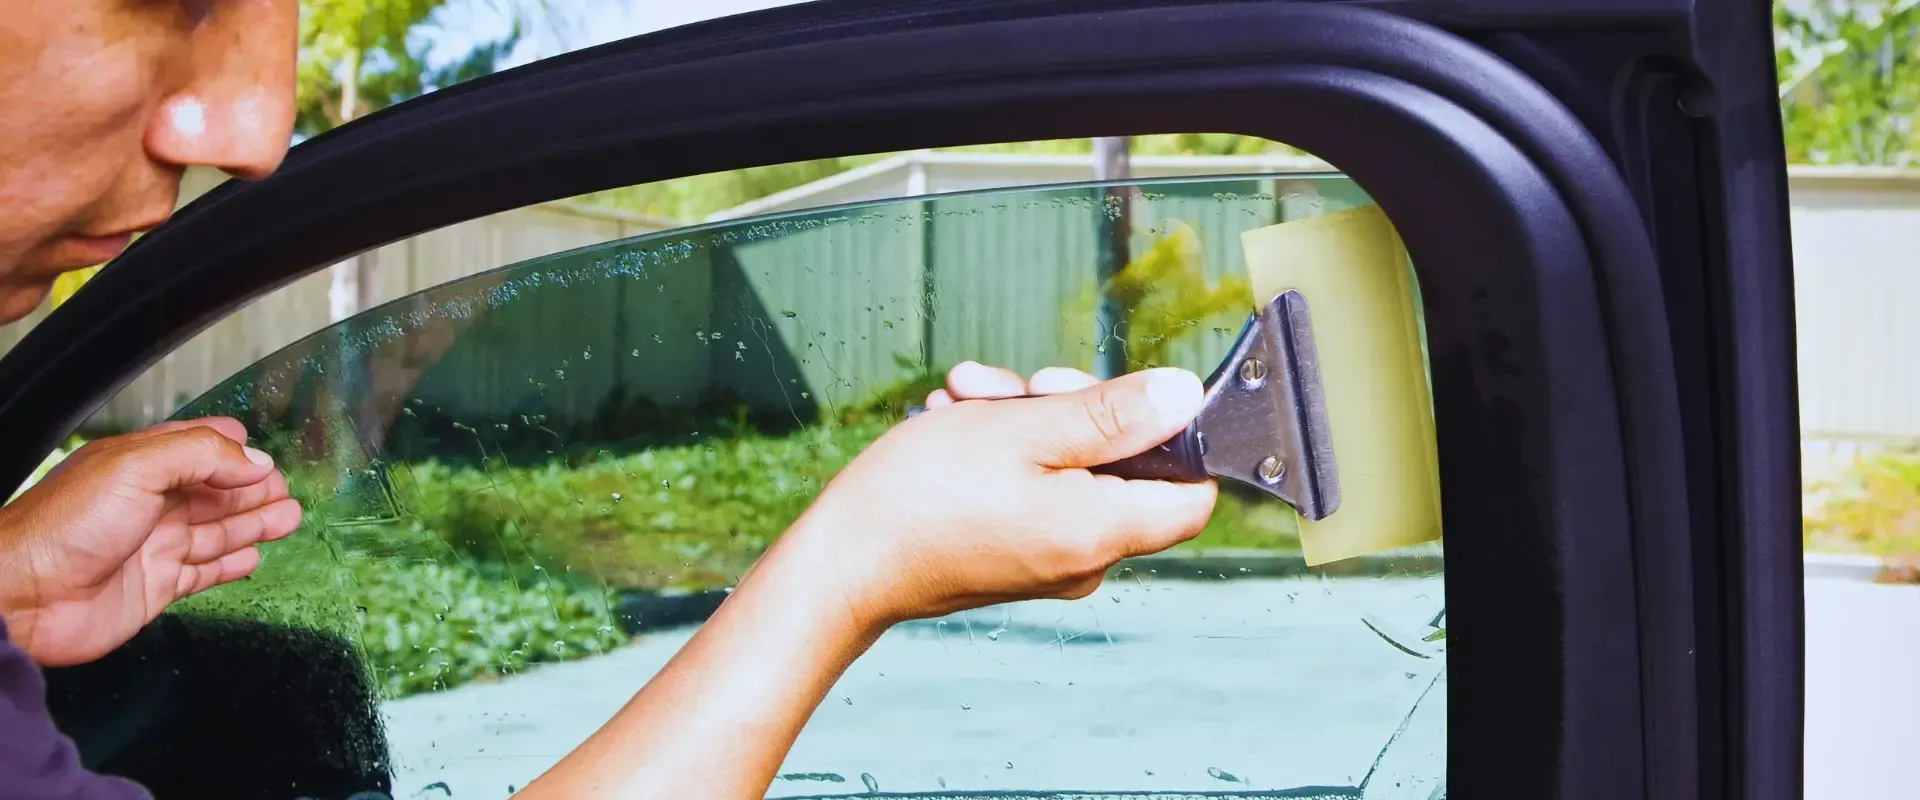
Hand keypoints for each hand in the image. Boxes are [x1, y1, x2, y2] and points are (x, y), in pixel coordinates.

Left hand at [0, 418, 301, 665]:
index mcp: (142, 465)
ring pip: (218, 530)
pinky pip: (204, 572)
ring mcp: (155, 546)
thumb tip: (257, 463)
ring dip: (254, 523)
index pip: (198, 447)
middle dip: (254, 488)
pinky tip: (253, 558)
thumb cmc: (70, 525)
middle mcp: (151, 503)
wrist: (24, 596)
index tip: (266, 455)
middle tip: (287, 490)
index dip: (234, 450)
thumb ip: (203, 456)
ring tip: (289, 518)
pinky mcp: (157, 587)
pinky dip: (231, 564)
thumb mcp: (138, 467)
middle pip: (215, 490)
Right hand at [775, 361, 1218, 629]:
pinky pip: (1033, 490)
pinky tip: (955, 422)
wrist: (844, 563)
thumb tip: (1183, 396)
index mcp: (1102, 532)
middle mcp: (1086, 558)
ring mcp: (1048, 561)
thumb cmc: (923, 498)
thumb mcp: (1023, 430)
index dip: (1174, 437)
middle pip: (1121, 468)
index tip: (1125, 397)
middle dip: (1069, 408)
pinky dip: (1001, 450)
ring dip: (1022, 419)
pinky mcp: (1013, 556)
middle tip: (1014, 386)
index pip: (1193, 494)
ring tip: (965, 397)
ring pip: (1067, 468)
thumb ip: (1112, 415)